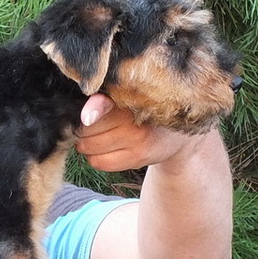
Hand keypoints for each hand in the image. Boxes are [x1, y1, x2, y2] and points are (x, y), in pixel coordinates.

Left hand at [75, 94, 206, 172]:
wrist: (176, 134)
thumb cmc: (143, 112)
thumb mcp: (126, 98)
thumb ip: (103, 100)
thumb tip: (85, 114)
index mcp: (129, 96)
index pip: (98, 104)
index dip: (88, 111)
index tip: (86, 116)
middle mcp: (133, 118)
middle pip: (85, 129)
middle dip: (82, 129)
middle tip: (91, 125)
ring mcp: (136, 140)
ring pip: (89, 147)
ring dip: (86, 145)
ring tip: (98, 137)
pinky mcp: (137, 158)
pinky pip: (100, 162)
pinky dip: (95, 158)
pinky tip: (104, 150)